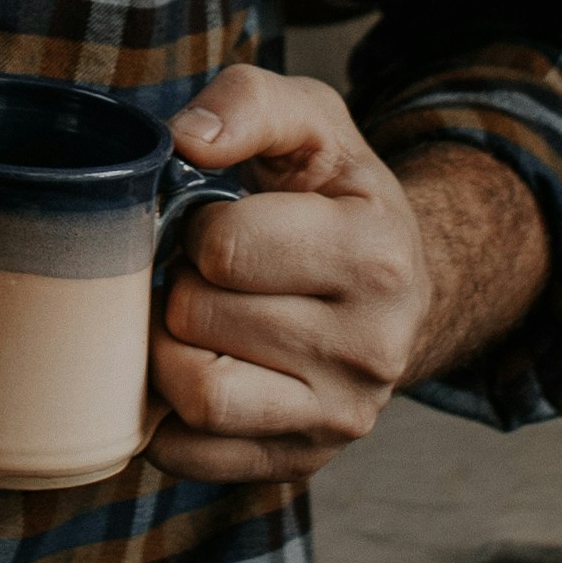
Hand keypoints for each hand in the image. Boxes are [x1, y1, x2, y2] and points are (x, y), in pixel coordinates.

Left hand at [143, 70, 546, 489]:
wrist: (395, 283)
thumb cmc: (335, 195)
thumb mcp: (313, 122)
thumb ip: (250, 101)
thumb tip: (185, 139)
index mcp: (377, 254)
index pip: (227, 247)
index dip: (200, 227)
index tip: (221, 223)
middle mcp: (373, 347)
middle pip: (200, 319)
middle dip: (182, 286)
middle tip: (204, 273)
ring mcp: (341, 416)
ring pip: (197, 395)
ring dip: (169, 351)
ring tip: (195, 321)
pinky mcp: (303, 461)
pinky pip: (191, 454)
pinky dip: (166, 416)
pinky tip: (191, 369)